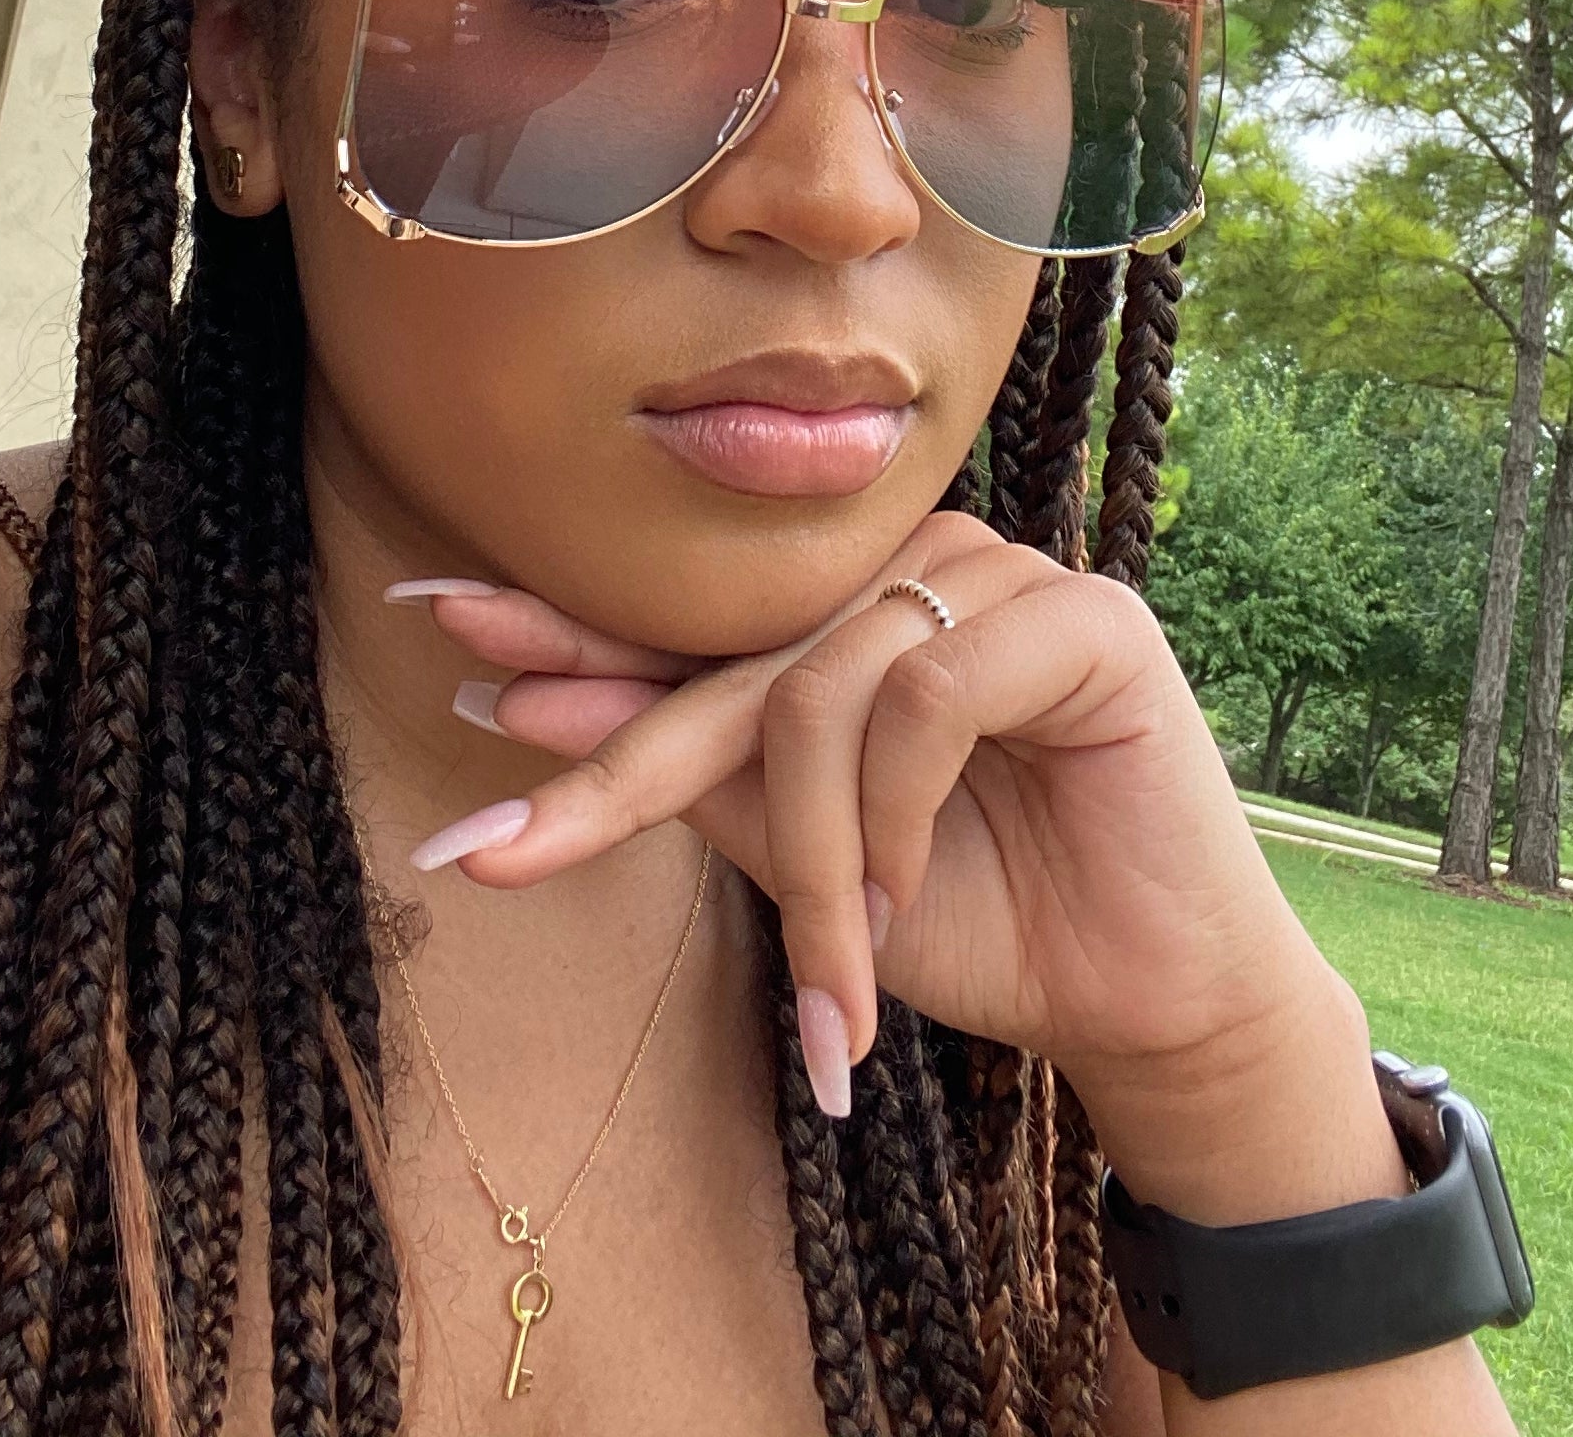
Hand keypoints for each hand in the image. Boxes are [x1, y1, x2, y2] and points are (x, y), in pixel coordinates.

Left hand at [398, 518, 1394, 1219]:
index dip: (567, 633)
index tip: (433, 629)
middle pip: (731, 656)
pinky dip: (893, 809)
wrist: (1139, 1001)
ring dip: (812, 855)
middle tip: (499, 847)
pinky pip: (922, 689)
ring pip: (818, 687)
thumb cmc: (976, 917)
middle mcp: (911, 571)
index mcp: (844, 617)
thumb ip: (692, 775)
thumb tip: (519, 702)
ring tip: (838, 972)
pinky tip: (905, 888)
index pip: (689, 620)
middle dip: (614, 765)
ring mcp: (998, 575)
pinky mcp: (1082, 613)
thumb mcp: (802, 859)